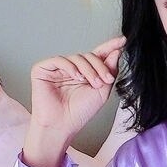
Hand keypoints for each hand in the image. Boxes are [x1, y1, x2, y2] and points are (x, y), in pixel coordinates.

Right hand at [24, 36, 125, 166]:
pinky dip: (70, 67)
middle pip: (89, 56)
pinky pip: (60, 60)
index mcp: (85, 73)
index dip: (110, 47)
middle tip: (106, 80)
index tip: (123, 40)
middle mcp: (72, 68)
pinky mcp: (43, 69)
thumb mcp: (102, 92)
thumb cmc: (80, 113)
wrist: (62, 125)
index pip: (98, 55)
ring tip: (93, 84)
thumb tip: (116, 51)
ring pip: (77, 57)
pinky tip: (76, 77)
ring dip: (88, 69)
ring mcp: (58, 68)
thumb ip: (108, 71)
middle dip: (100, 66)